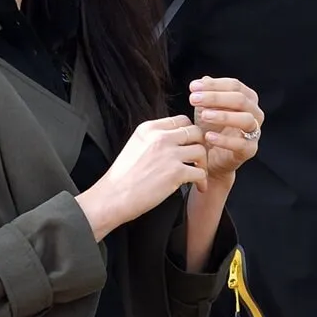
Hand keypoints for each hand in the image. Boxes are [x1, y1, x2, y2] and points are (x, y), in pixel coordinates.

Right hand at [76, 115, 206, 239]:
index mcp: (149, 128)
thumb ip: (154, 138)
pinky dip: (202, 181)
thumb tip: (176, 140)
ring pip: (201, 151)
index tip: (190, 145)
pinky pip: (200, 172)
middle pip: (195, 132)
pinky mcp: (175, 172)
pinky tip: (198, 187)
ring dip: (203, 164)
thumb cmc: (123, 177)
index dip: (190, 133)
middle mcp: (160, 137)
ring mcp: (169, 154)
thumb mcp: (135, 145)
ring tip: (198, 175)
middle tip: (198, 159)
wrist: (113, 197)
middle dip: (201, 145)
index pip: (181, 120)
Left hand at [189, 77, 264, 184]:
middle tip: (193, 99)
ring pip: (245, 119)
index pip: (234, 85)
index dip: (214, 85)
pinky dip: (224, 140)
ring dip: (223, 115)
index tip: (193, 87)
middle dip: (215, 97)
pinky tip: (208, 136)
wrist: (210, 157)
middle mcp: (255, 113)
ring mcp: (255, 132)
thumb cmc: (211, 128)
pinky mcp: (250, 150)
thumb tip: (204, 79)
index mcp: (247, 98)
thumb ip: (206, 93)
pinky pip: (241, 143)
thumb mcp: (206, 108)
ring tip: (203, 115)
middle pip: (240, 99)